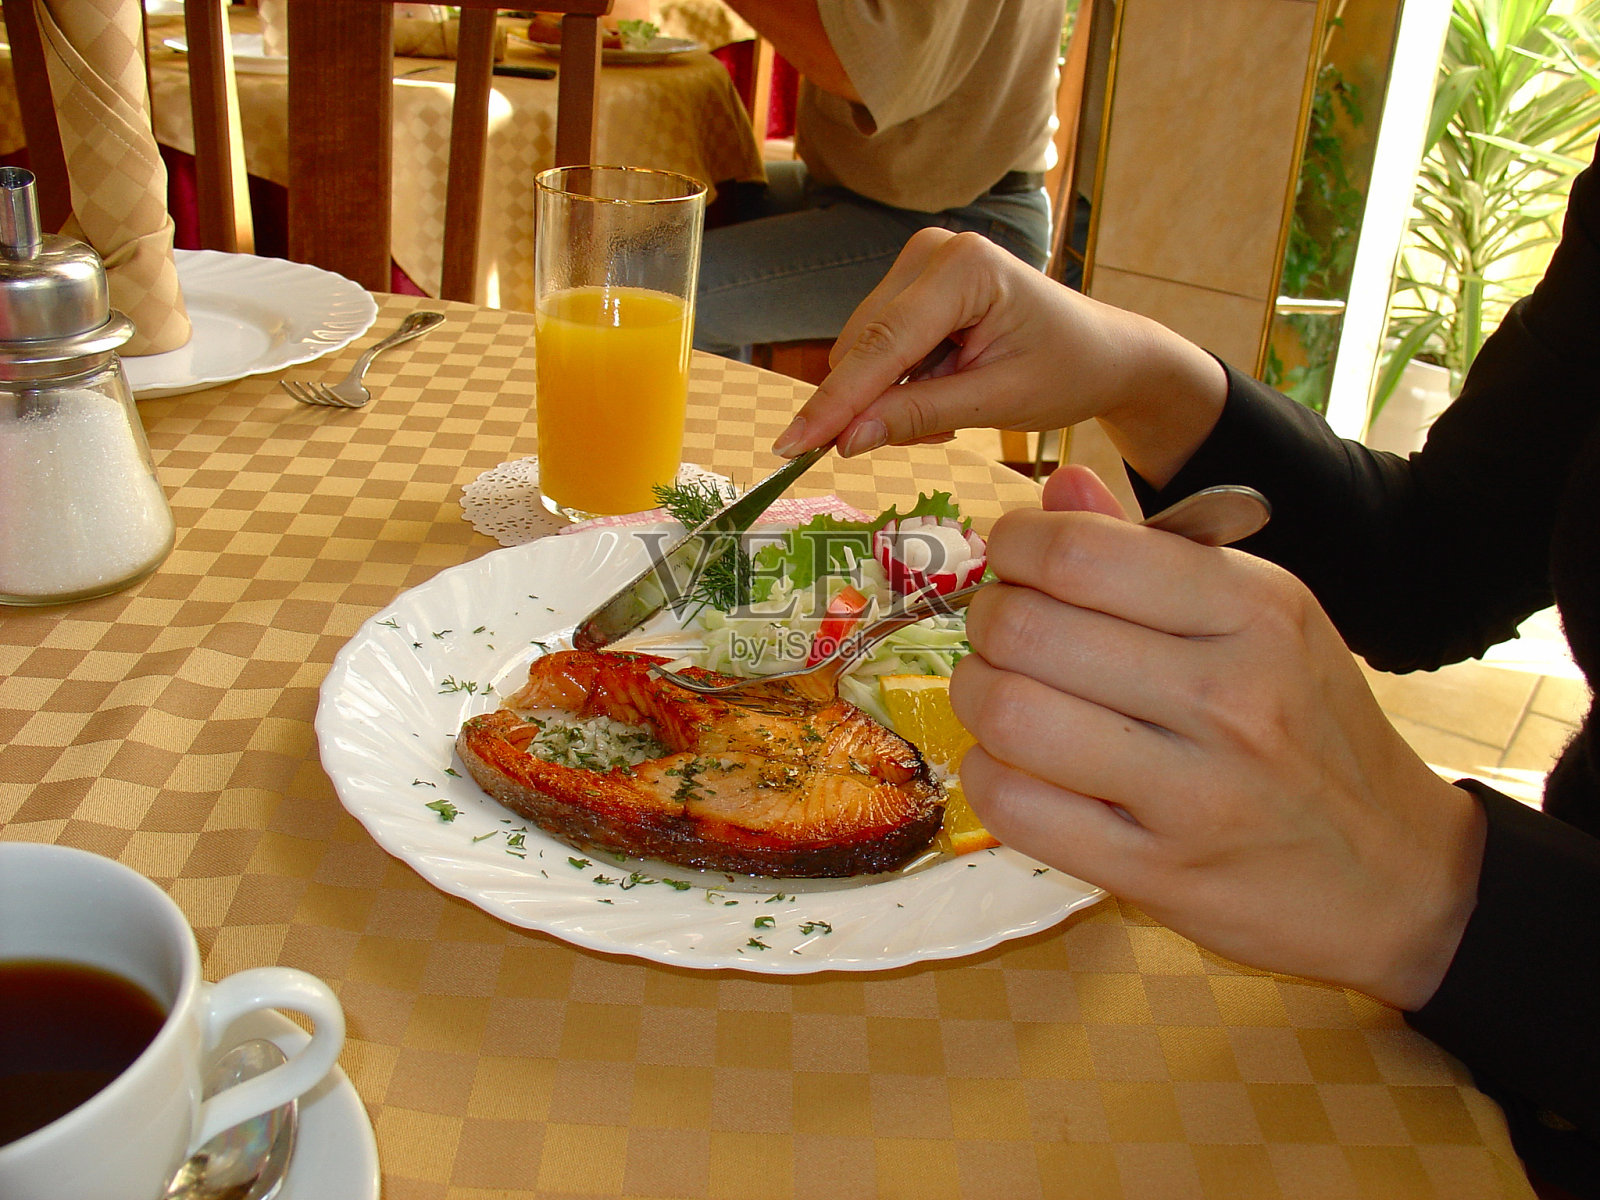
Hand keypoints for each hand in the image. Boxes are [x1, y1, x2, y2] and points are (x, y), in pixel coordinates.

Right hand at [772, 230, 1226, 486]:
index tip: (792, 447)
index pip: (881, 346)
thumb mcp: (997, 402)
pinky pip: (879, 351)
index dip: (835, 403)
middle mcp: (931, 252)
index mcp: (963, 268)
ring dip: (893, 399)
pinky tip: (947, 389)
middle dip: (878, 405)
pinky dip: (901, 386)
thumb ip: (918, 416)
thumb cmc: (1068, 371)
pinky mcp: (913, 286)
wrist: (1104, 353)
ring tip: (956, 407)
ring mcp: (918, 264)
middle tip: (938, 435)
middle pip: (863, 348)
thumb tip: (845, 440)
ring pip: (864, 354)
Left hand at [949, 467, 1485, 1009]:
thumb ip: (1154, 552)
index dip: (1013, 546)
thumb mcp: (1264, 617)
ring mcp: (1195, 793)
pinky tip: (1015, 764)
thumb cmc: (1311, 727)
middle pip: (1025, 630)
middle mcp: (1230, 696)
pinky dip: (989, 776)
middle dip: (986, 621)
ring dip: (976, 696)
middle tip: (1001, 632)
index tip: (1013, 560)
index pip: (1078, 553)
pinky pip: (1015, 808)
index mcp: (1256, 609)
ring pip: (1009, 716)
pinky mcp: (1158, 874)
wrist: (1400, 873)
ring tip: (1001, 693)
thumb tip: (1058, 488)